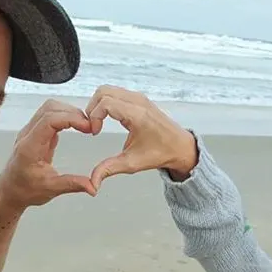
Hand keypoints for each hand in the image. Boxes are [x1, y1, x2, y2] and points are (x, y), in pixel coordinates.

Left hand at [0, 100, 97, 209]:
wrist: (10, 190)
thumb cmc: (25, 189)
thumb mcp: (51, 189)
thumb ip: (72, 184)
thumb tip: (93, 186)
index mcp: (30, 147)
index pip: (49, 120)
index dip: (71, 118)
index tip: (87, 126)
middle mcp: (28, 135)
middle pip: (50, 108)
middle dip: (73, 113)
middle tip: (90, 126)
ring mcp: (30, 131)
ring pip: (50, 108)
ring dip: (69, 112)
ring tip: (85, 125)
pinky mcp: (36, 132)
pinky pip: (50, 115)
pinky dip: (65, 116)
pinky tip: (76, 127)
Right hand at [83, 85, 199, 188]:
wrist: (179, 147)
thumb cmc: (161, 152)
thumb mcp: (132, 163)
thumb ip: (109, 169)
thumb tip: (93, 181)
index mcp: (137, 115)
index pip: (105, 103)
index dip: (94, 116)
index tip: (94, 131)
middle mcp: (138, 102)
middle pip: (103, 91)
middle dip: (92, 108)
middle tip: (92, 125)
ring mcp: (139, 98)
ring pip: (108, 90)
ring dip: (98, 105)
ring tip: (98, 123)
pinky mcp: (139, 99)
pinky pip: (116, 93)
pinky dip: (106, 102)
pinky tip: (107, 118)